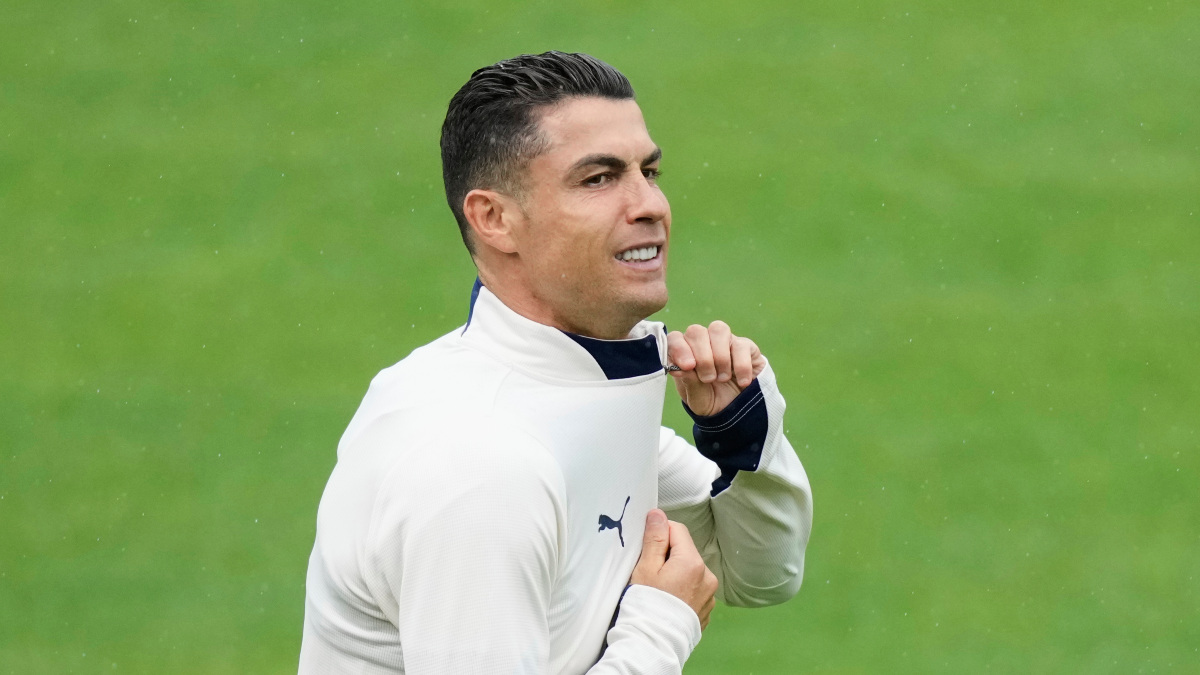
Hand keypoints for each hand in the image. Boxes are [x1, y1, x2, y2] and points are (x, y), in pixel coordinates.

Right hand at [630, 509, 717, 629]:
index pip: (677, 530)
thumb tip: (658, 515)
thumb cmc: (647, 607)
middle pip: (685, 551)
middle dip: (668, 556)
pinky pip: (694, 589)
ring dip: (676, 573)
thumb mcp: (646, 568)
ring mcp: (709, 595)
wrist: (653, 644)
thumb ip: (654, 538)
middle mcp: (707, 576)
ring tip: (659, 591)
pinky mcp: (706, 608)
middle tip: (651, 574)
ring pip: (690, 570)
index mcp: (692, 562)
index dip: (660, 535)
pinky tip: (668, 601)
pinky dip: (682, 590)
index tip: (648, 549)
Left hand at [667, 321, 765, 416]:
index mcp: (686, 353)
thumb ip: (689, 383)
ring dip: (720, 357)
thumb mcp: (698, 399)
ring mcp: (725, 341)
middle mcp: (704, 342)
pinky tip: (742, 382)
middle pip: (696, 331)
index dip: (678, 349)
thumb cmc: (713, 400)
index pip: (675, 339)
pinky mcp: (746, 346)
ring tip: (722, 379)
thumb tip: (681, 369)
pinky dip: (741, 366)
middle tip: (708, 379)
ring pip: (718, 330)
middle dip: (702, 357)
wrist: (740, 410)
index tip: (687, 366)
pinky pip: (741, 345)